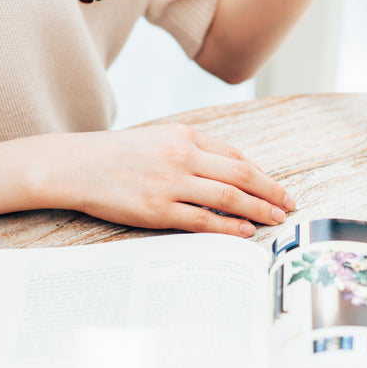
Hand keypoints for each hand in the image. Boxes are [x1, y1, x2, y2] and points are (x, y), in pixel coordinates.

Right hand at [50, 124, 295, 237]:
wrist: (77, 165)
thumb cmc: (118, 154)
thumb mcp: (159, 139)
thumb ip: (192, 150)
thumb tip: (229, 171)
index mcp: (185, 136)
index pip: (234, 156)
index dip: (261, 174)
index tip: (277, 188)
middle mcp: (182, 156)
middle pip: (240, 175)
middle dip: (270, 192)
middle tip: (290, 205)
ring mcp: (170, 184)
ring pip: (228, 198)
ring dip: (258, 210)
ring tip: (276, 219)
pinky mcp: (157, 210)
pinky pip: (203, 220)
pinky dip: (229, 227)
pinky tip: (245, 231)